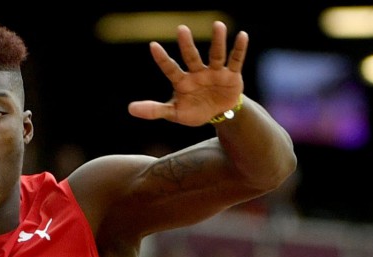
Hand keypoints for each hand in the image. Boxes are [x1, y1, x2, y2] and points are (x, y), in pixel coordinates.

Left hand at [128, 21, 245, 126]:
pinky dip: (239, 49)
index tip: (153, 46)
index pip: (170, 69)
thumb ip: (154, 110)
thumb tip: (130, 109)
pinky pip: (235, 60)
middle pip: (191, 57)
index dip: (162, 59)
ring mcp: (215, 72)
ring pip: (215, 55)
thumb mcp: (174, 113)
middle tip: (181, 29)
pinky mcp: (231, 75)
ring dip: (218, 41)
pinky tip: (242, 35)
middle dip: (187, 45)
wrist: (219, 114)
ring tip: (218, 25)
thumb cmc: (194, 110)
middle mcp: (198, 72)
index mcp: (183, 81)